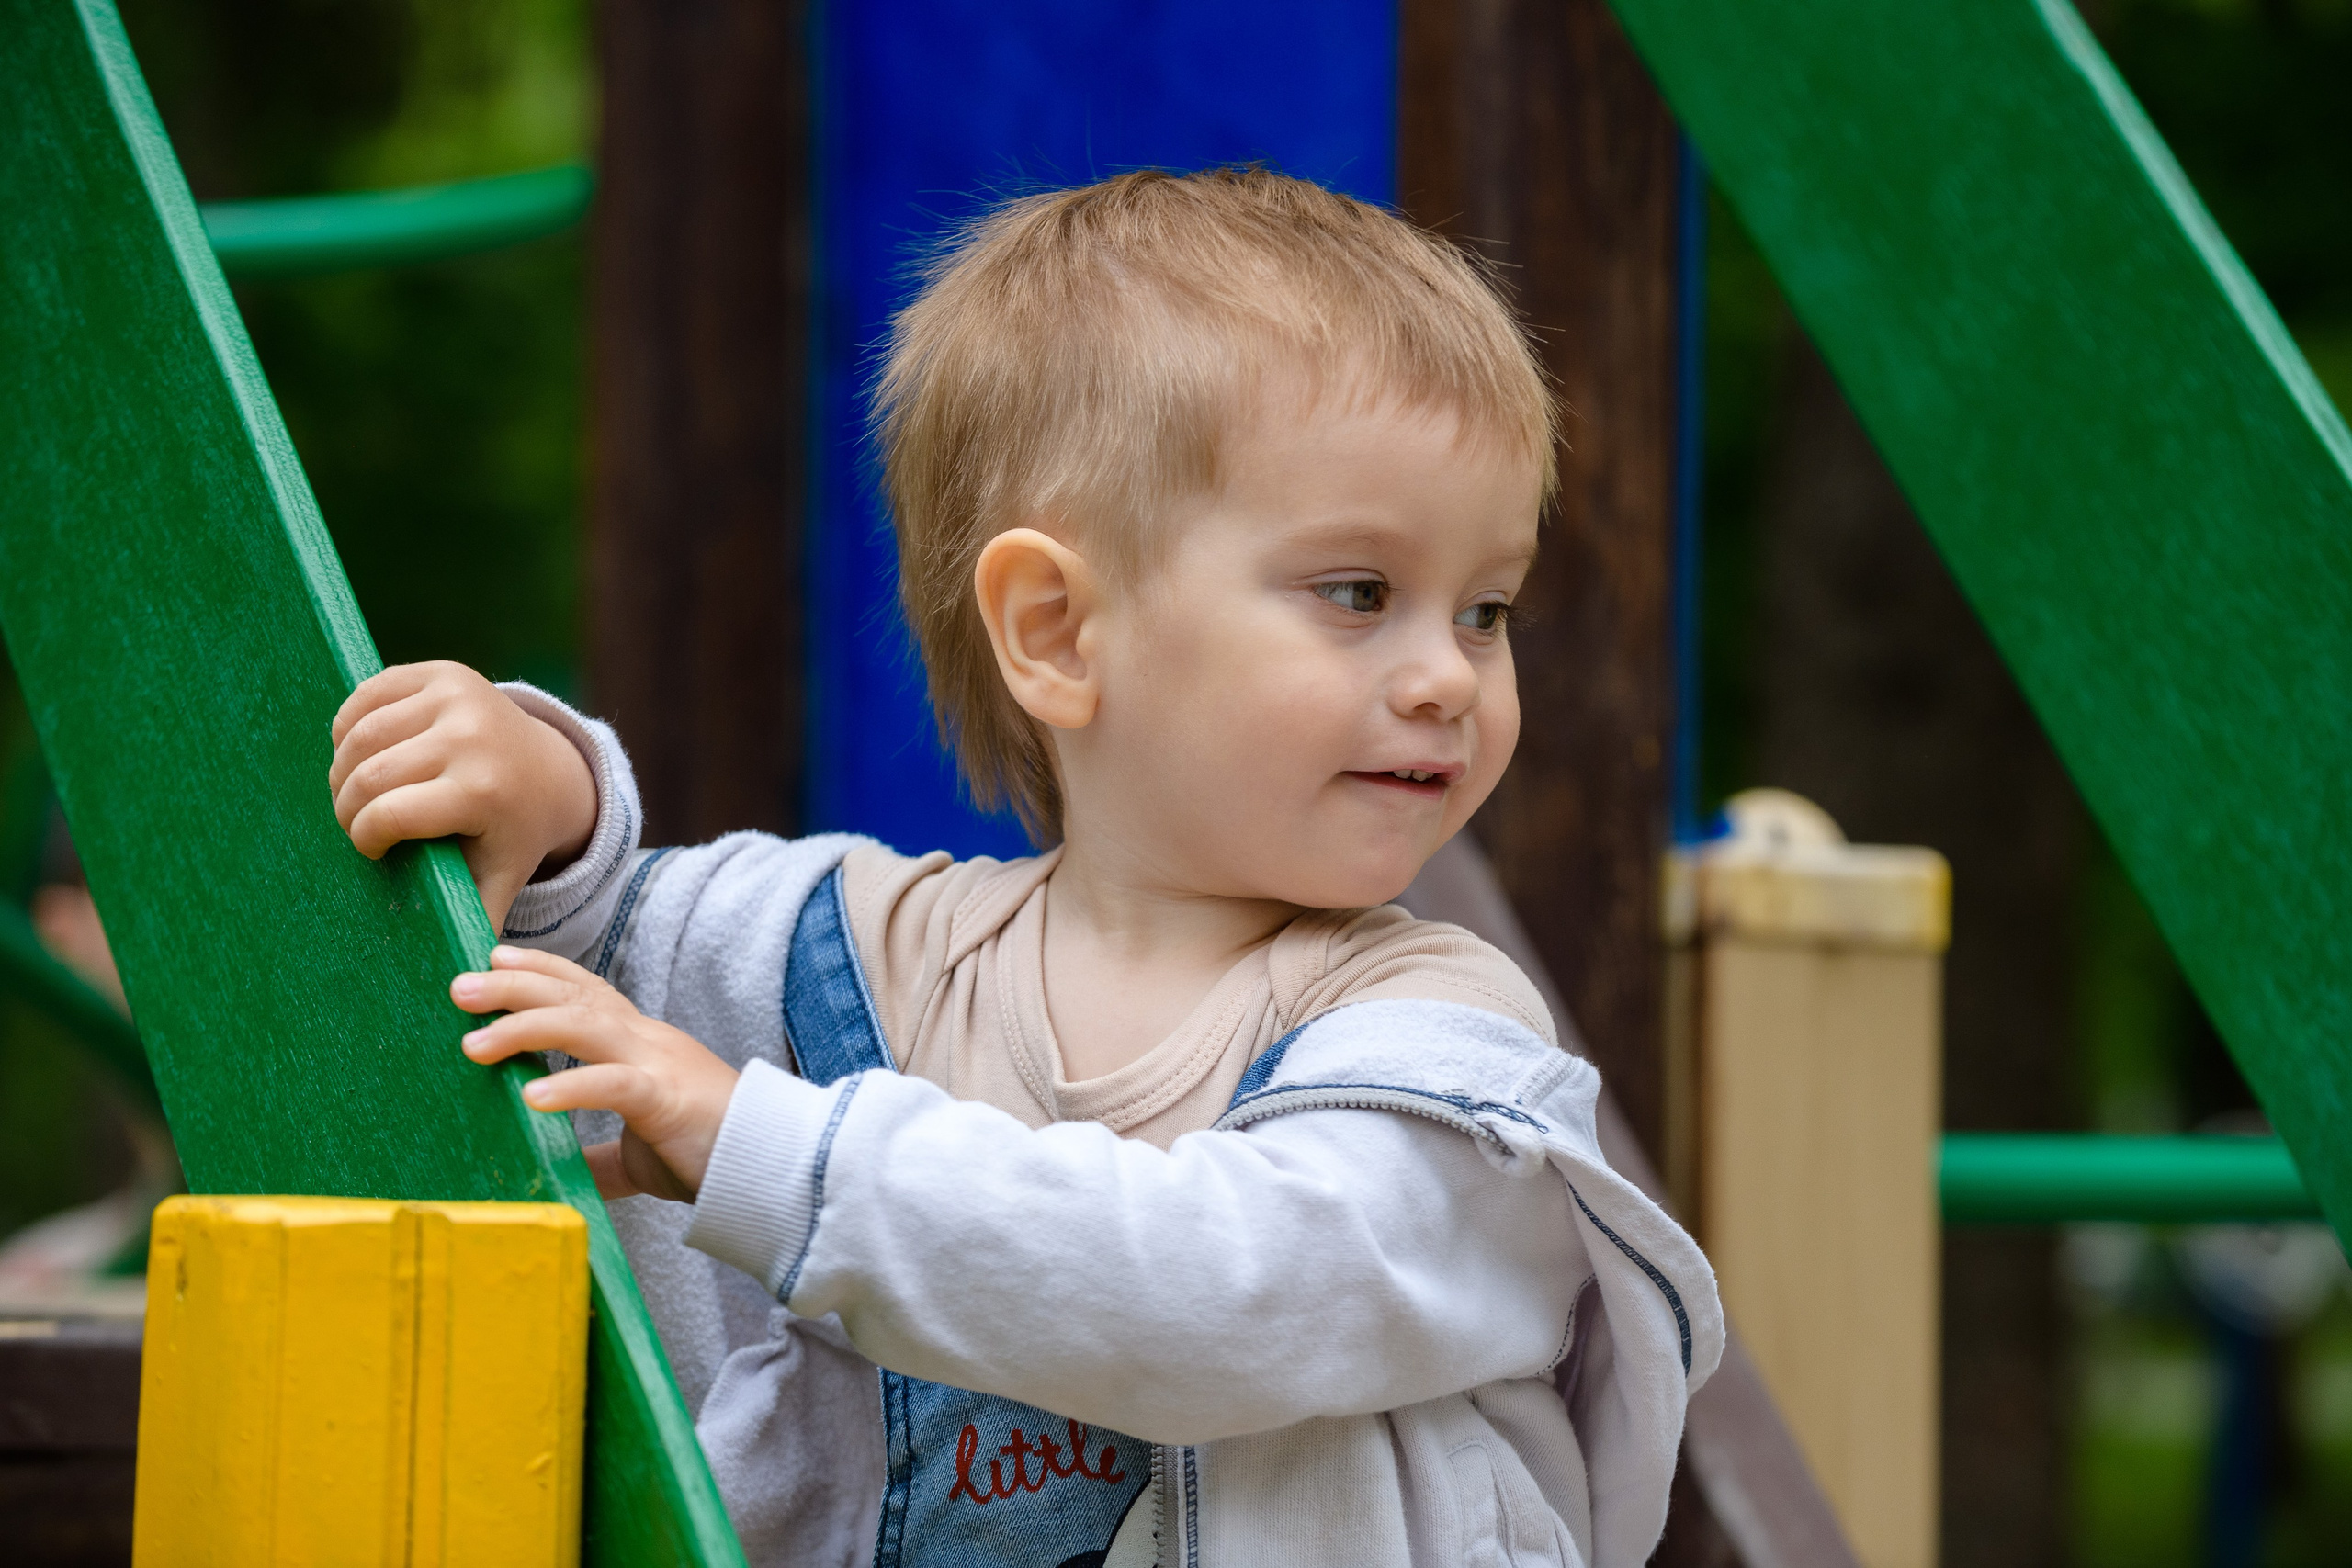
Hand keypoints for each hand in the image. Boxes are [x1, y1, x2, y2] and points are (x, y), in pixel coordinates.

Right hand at [329, 663, 597, 932]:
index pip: (387, 815)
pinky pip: (367, 692)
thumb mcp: (498, 881)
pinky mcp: (445, 671)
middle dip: (347, 806)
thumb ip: (469, 925)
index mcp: (481, 790)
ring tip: (359, 792)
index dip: (364, 837)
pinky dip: (352, 725)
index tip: (371, 849)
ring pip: (358, 733)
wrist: (553, 772)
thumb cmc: (511, 835)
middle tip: (357, 824)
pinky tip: (365, 751)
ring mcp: (458, 696)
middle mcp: (471, 735)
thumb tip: (453, 989)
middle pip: (366, 775)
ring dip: (343, 767)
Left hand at [452, 946, 737, 1201]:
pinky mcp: (668, 1101)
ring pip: (587, 1025)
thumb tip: (559, 1177)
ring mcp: (659, 1065)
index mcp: (643, 1044)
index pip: (588, 989)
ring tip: (474, 1044)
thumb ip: (601, 1157)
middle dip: (515, 985)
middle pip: (576, 995)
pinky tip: (532, 1097)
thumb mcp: (641, 1150)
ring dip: (525, 1026)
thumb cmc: (710, 1153)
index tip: (493, 957)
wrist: (777, 1165)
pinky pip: (614, 1085)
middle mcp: (647, 1041)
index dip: (542, 969)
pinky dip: (571, 1086)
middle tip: (459, 987)